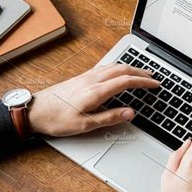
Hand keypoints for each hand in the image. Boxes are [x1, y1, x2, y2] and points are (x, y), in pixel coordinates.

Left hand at [28, 63, 159, 135]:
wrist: (35, 110)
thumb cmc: (56, 119)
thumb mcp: (85, 124)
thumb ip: (109, 117)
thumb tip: (130, 112)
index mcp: (96, 91)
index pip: (126, 81)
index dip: (144, 82)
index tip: (156, 84)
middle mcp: (92, 80)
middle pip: (122, 69)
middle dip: (141, 72)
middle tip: (154, 77)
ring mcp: (86, 77)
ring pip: (114, 66)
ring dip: (130, 68)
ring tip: (141, 73)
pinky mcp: (81, 78)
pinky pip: (105, 68)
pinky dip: (118, 68)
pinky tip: (119, 72)